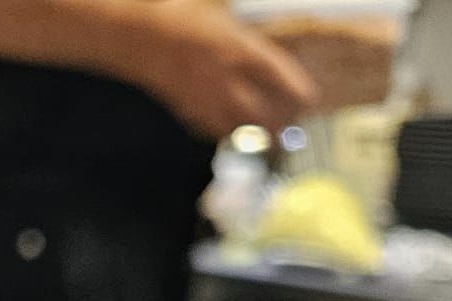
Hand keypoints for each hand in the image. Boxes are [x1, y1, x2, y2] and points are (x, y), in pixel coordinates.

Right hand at [117, 0, 318, 137]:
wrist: (140, 36)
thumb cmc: (183, 14)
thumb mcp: (224, 8)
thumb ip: (250, 33)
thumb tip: (273, 48)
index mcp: (243, 52)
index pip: (285, 82)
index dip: (302, 96)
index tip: (310, 100)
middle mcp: (229, 83)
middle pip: (268, 120)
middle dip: (284, 127)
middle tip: (294, 126)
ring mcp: (209, 103)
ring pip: (245, 134)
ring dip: (261, 136)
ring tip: (271, 135)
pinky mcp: (191, 115)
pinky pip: (218, 133)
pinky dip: (231, 134)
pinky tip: (237, 129)